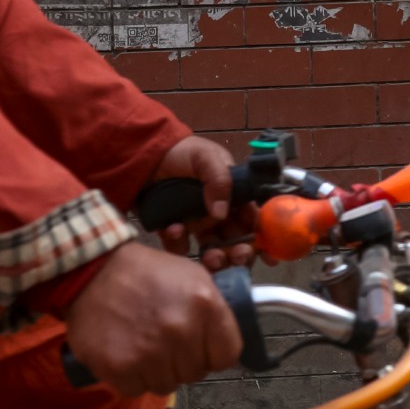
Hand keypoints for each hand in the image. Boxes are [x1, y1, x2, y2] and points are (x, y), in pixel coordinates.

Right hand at [61, 242, 241, 394]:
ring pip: (167, 384)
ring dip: (156, 369)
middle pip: (196, 373)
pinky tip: (126, 350)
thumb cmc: (144, 272)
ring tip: (143, 341)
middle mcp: (180, 330)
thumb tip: (225, 341)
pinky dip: (131, 375)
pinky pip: (137, 388)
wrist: (92, 270)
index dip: (213, 351)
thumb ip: (215, 310)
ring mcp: (150, 352)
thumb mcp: (192, 275)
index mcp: (204, 304)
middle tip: (163, 337)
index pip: (227, 355)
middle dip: (182, 359)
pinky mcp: (120, 367)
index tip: (200, 345)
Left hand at [149, 136, 257, 270]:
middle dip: (238, 252)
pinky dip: (178, 242)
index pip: (251, 219)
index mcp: (231, 194)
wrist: (142, 155)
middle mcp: (216, 212)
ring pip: (211, 249)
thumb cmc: (179, 152)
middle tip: (236, 257)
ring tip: (209, 255)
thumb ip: (219, 179)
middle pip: (234, 241)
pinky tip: (172, 229)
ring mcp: (195, 224)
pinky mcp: (174, 231)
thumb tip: (222, 214)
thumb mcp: (204, 156)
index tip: (267, 255)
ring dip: (213, 255)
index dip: (261, 237)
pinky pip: (180, 246)